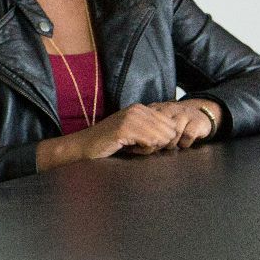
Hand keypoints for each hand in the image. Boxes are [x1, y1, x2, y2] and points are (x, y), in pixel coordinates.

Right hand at [62, 103, 182, 160]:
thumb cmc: (110, 143)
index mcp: (141, 108)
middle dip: (158, 144)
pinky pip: (151, 143)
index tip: (145, 143)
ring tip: (132, 147)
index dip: (162, 139)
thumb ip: (153, 128)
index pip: (172, 124)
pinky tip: (128, 148)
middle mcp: (138, 109)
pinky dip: (142, 151)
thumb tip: (176, 134)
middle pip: (170, 132)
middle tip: (138, 146)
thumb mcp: (134, 131)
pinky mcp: (125, 128)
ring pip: (162, 138)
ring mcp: (131, 117)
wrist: (83, 146)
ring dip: (149, 148)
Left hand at [149, 98, 222, 150]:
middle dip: (157, 142)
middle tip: (158, 147)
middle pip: (159, 128)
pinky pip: (188, 135)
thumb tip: (133, 145)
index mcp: (156, 108)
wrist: (200, 112)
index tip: (145, 144)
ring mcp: (184, 114)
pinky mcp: (197, 121)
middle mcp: (169, 108)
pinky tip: (182, 144)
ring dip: (170, 144)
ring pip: (173, 132)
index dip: (145, 137)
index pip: (146, 122)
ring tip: (170, 146)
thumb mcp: (158, 120)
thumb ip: (145, 128)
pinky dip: (184, 143)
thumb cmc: (173, 121)